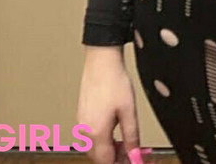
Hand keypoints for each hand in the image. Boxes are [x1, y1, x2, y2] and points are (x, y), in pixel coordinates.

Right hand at [78, 46, 147, 163]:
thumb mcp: (129, 111)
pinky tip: (113, 128)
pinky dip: (102, 138)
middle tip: (131, 150)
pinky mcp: (81, 115)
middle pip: (98, 157)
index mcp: (96, 132)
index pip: (106, 161)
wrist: (101, 61)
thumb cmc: (114, 81)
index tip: (132, 159)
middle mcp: (85, 131)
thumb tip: (134, 153)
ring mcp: (81, 123)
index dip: (120, 162)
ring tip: (124, 139)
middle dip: (114, 157)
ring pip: (93, 147)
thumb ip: (131, 136)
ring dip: (108, 148)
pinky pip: (90, 136)